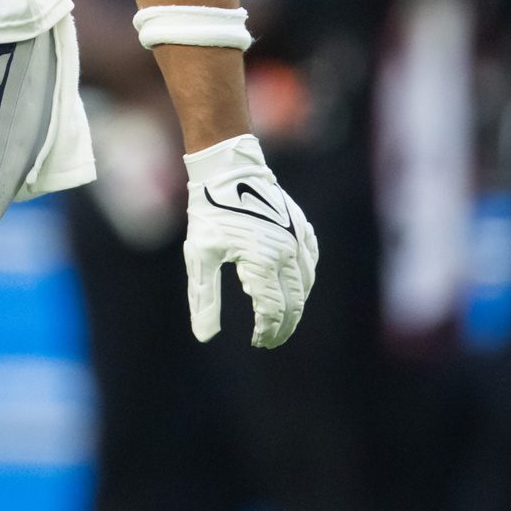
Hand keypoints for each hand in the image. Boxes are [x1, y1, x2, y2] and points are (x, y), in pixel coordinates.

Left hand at [182, 132, 317, 348]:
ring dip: (296, 305)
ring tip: (281, 318)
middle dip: (284, 326)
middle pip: (295, 303)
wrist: (227, 169)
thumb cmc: (210, 211)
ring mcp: (297, 238)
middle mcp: (286, 252)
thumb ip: (204, 298)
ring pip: (306, 284)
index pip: (273, 311)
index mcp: (262, 262)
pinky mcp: (300, 226)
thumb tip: (204, 336)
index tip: (258, 342)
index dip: (267, 332)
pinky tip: (295, 285)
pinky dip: (305, 279)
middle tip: (270, 339)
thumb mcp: (200, 255)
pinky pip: (310, 260)